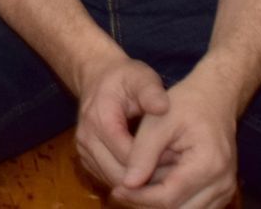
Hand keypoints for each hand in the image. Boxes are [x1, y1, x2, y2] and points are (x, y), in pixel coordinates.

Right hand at [73, 51, 171, 193]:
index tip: (176, 161)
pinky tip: (148, 174)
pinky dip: (128, 181)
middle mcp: (86, 138)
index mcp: (99, 120)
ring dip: (138, 184)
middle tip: (174, 177)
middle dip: (146, 178)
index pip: (126, 154)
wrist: (98, 77)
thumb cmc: (124, 78)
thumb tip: (163, 107)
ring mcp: (83, 150)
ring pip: (112, 180)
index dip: (153, 162)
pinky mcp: (86, 158)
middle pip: (118, 173)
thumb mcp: (140, 77)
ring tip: (164, 177)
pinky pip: (108, 178)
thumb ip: (151, 92)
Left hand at [107, 65, 240, 208]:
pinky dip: (172, 201)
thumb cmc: (186, 104)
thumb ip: (142, 153)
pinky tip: (151, 187)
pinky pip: (193, 207)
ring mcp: (225, 190)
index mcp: (208, 164)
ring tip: (134, 188)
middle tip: (120, 192)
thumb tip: (127, 184)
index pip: (168, 196)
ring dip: (158, 204)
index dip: (139, 196)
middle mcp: (222, 183)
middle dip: (147, 204)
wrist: (215, 98)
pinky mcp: (221, 192)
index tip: (116, 189)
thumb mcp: (158, 122)